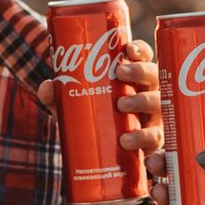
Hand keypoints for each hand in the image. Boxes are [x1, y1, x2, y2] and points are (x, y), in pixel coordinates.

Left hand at [35, 39, 164, 155]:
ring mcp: (155, 116)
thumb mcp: (74, 107)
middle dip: (140, 70)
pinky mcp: (153, 140)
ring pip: (158, 103)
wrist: (103, 156)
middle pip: (154, 75)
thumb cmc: (93, 121)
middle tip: (119, 73)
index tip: (128, 48)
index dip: (140, 49)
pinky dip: (143, 139)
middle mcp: (149, 93)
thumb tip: (46, 86)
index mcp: (134, 78)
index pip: (144, 57)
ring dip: (142, 101)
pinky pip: (155, 138)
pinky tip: (127, 141)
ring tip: (121, 106)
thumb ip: (58, 97)